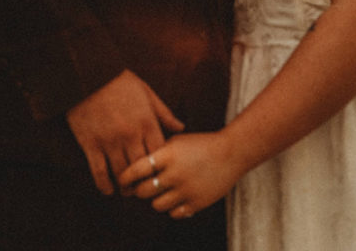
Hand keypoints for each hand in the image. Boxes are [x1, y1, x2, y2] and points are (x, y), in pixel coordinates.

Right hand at [66, 70, 183, 195]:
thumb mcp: (146, 92)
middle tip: (145, 188)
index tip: (161, 174)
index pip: (159, 154)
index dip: (161, 167)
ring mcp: (110, 141)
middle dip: (145, 181)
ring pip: (121, 174)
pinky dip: (104, 185)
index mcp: (147, 122)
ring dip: (125, 187)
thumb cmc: (119, 81)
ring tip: (128, 191)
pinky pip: (99, 172)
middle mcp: (130, 135)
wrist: (87, 74)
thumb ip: (164, 113)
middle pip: (142, 168)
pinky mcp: (91, 144)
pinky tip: (108, 190)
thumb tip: (181, 128)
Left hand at [118, 132, 243, 219]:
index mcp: (168, 155)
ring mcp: (186, 190)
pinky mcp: (197, 203)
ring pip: (156, 206)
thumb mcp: (177, 142)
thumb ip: (157, 153)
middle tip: (140, 188)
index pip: (136, 170)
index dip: (125, 177)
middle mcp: (175, 173)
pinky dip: (172, 208)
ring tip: (160, 193)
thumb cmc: (201, 145)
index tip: (122, 181)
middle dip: (139, 190)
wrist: (232, 152)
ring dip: (155, 200)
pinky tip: (176, 198)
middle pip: (143, 191)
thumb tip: (132, 167)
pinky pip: (174, 213)